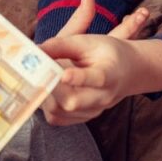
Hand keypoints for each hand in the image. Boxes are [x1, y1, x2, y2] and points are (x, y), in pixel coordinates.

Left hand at [39, 0, 161, 125]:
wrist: (126, 73)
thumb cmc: (105, 53)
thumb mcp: (87, 42)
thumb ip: (61, 44)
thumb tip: (35, 49)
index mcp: (110, 74)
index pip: (98, 78)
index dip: (80, 78)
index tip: (64, 74)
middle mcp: (103, 97)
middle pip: (73, 101)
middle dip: (50, 86)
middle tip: (38, 70)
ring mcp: (92, 111)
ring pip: (60, 111)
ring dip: (45, 92)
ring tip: (44, 76)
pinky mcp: (81, 118)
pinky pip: (56, 117)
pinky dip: (46, 103)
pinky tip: (47, 88)